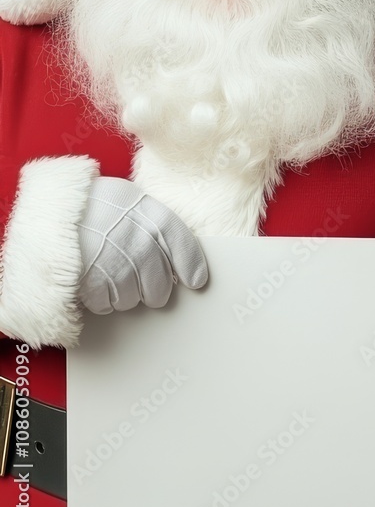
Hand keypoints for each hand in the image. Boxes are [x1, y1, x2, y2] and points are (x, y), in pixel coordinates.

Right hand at [77, 177, 208, 313]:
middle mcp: (138, 240)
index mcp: (149, 214)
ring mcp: (115, 262)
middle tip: (146, 288)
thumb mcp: (128, 201)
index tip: (195, 281)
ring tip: (110, 276)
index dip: (191, 265)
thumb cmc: (91, 206)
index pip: (182, 244)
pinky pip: (107, 305)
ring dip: (125, 295)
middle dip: (154, 291)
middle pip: (160, 285)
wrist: (48, 209)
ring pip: (134, 299)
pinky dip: (102, 300)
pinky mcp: (91, 281)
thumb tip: (174, 260)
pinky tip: (95, 283)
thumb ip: (152, 224)